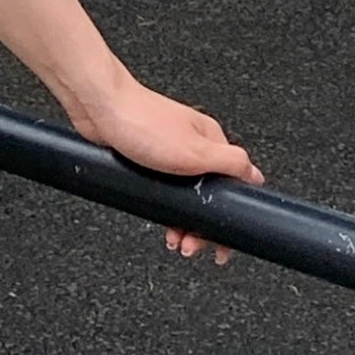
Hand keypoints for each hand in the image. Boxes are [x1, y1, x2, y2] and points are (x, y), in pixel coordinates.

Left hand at [66, 73, 259, 257]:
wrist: (99, 109)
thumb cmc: (142, 123)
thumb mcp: (196, 150)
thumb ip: (229, 163)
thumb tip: (255, 175)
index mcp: (211, 141)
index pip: (233, 184)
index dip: (229, 216)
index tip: (223, 242)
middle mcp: (192, 146)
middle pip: (208, 196)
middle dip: (202, 227)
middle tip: (192, 246)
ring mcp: (169, 153)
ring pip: (184, 197)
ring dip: (182, 223)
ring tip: (175, 240)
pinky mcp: (146, 159)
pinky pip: (162, 191)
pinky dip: (163, 209)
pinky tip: (158, 219)